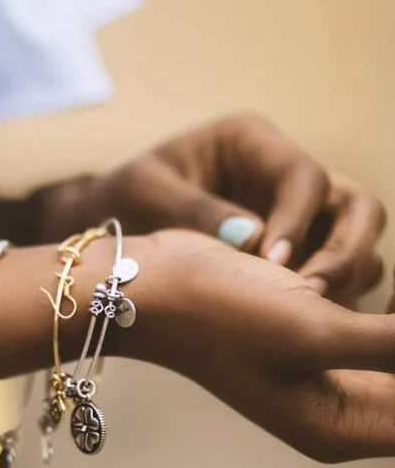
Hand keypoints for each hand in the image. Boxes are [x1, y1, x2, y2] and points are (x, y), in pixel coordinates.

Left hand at [41, 114, 384, 304]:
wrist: (111, 230)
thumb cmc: (123, 200)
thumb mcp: (144, 193)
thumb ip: (195, 211)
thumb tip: (255, 242)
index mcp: (252, 144)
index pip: (305, 177)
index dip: (299, 220)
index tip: (273, 262)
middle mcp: (283, 178)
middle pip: (356, 207)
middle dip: (345, 251)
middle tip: (310, 295)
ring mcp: (296, 218)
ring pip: (355, 243)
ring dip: (343, 278)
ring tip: (305, 314)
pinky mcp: (294, 255)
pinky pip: (333, 276)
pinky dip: (328, 299)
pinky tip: (298, 323)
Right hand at [119, 229, 394, 462]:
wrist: (157, 286)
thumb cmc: (222, 314)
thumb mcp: (313, 332)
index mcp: (339, 426)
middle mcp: (338, 408)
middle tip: (385, 299)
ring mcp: (327, 372)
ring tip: (378, 292)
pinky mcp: (317, 336)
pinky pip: (378, 328)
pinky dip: (391, 310)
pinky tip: (386, 284)